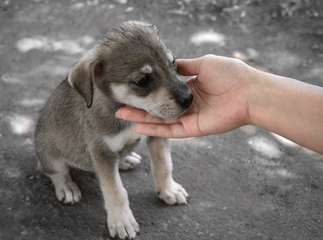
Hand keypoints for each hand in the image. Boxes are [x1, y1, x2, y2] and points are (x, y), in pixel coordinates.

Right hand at [115, 54, 251, 137]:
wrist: (249, 91)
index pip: (163, 93)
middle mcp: (187, 105)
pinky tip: (139, 127)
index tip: (133, 90)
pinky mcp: (194, 129)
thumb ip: (184, 66)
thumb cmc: (230, 74)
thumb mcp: (203, 64)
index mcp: (189, 89)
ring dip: (141, 119)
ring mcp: (190, 118)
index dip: (148, 92)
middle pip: (158, 108)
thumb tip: (169, 64)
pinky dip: (155, 129)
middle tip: (120, 108)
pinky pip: (171, 131)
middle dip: (139, 108)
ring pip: (161, 120)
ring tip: (122, 115)